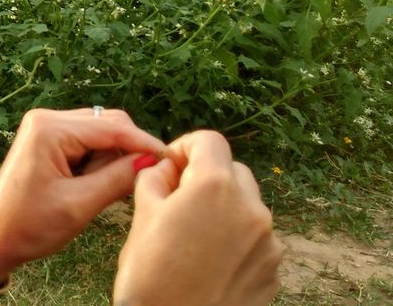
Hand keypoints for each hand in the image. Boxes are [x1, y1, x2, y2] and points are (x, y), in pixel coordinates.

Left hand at [0, 107, 167, 285]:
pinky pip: (86, 141)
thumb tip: (152, 160)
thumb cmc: (30, 225)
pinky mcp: (47, 140)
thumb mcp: (80, 205)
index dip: (145, 143)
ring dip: (114, 157)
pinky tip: (101, 183)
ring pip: (99, 132)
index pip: (111, 127)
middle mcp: (47, 118)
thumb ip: (117, 179)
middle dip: (128, 150)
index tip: (173, 159)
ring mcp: (45, 127)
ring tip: (114, 189)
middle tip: (143, 180)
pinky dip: (100, 159)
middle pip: (107, 123)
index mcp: (50, 128)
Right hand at [113, 130, 281, 305]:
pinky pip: (256, 239)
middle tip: (178, 202)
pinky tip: (210, 262)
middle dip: (207, 178)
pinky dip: (236, 240)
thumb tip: (167, 168)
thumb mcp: (141, 215)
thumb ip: (155, 178)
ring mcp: (269, 242)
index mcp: (215, 186)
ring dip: (223, 209)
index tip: (169, 167)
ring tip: (193, 237)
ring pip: (246, 206)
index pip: (209, 141)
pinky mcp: (274, 271)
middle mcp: (251, 208)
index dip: (185, 147)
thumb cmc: (149, 274)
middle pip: (233, 171)